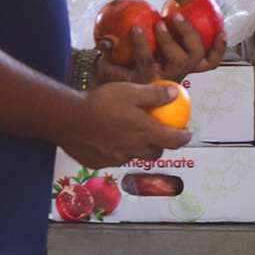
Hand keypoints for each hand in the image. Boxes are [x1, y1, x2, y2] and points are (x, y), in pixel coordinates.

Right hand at [60, 80, 190, 168]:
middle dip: (161, 145)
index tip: (187, 133)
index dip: (184, 137)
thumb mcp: (130, 91)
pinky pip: (114, 158)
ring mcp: (116, 158)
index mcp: (144, 132)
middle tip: (160, 134)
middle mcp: (133, 149)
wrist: (68, 119)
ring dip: (138, 147)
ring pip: (134, 155)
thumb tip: (176, 93)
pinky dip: (116, 149)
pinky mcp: (100, 162)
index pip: (173, 140)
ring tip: (132, 134)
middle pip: (155, 152)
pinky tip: (108, 138)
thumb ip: (154, 94)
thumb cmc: (100, 103)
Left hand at [96, 17, 225, 85]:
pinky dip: (142, 42)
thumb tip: (157, 7)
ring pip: (179, 61)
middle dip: (191, 34)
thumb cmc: (125, 61)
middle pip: (196, 57)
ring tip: (159, 23)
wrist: (103, 80)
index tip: (221, 31)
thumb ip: (154, 32)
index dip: (218, 48)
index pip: (207, 62)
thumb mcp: (144, 46)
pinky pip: (147, 60)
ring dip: (170, 39)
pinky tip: (136, 28)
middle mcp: (175, 74)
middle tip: (177, 16)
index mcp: (180, 66)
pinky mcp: (144, 82)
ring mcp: (161, 80)